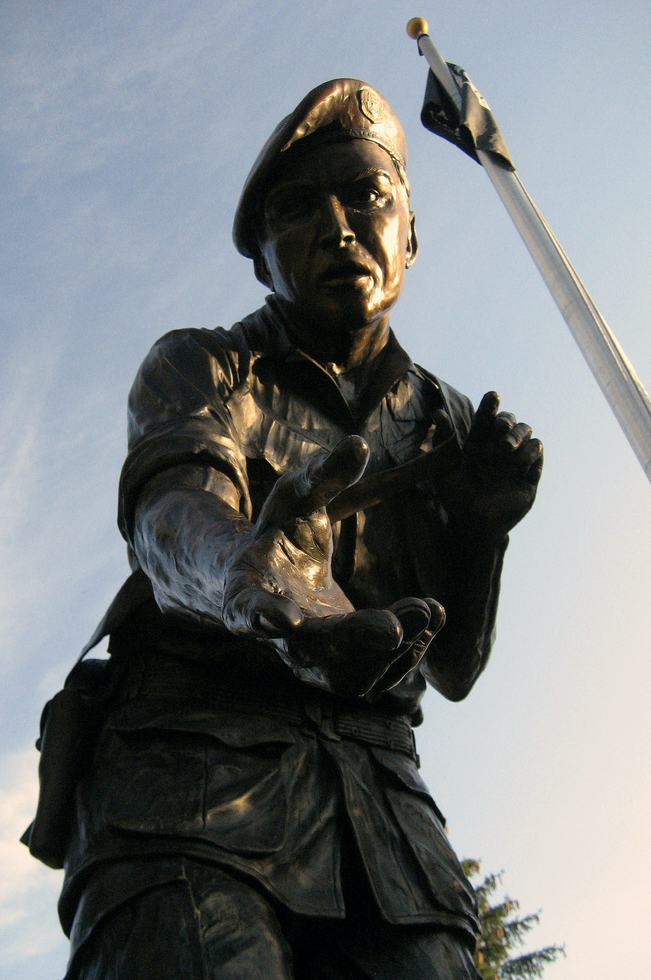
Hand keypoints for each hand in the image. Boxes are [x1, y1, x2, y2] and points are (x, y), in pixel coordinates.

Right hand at [221, 436, 444, 695]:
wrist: (276, 577)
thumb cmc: (283, 533)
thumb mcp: (298, 495)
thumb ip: (325, 475)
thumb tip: (359, 443)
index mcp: (250, 591)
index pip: (249, 610)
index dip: (262, 615)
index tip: (283, 617)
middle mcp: (278, 636)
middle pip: (310, 652)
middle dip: (353, 642)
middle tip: (394, 626)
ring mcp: (312, 660)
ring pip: (347, 677)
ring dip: (389, 653)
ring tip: (427, 610)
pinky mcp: (343, 667)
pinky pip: (373, 676)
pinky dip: (404, 653)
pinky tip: (431, 617)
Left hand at [432, 391, 542, 539]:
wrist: (472, 524)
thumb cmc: (456, 495)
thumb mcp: (445, 467)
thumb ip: (443, 439)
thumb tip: (438, 412)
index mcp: (479, 442)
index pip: (487, 418)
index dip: (490, 406)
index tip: (492, 397)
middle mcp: (499, 448)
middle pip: (511, 422)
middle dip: (507, 421)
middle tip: (500, 428)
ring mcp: (516, 460)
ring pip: (528, 433)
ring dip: (519, 435)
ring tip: (507, 448)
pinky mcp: (530, 475)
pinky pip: (537, 454)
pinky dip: (531, 452)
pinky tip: (520, 459)